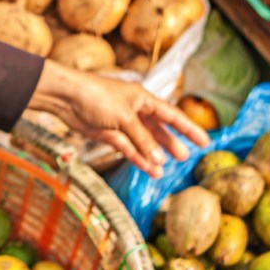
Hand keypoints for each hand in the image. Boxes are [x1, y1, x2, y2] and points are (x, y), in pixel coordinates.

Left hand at [25, 61, 210, 176]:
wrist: (66, 97)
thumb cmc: (96, 97)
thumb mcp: (124, 117)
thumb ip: (142, 139)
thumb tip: (160, 160)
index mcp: (143, 99)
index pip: (172, 115)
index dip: (188, 128)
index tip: (204, 141)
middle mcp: (134, 111)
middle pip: (158, 130)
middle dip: (170, 144)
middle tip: (184, 158)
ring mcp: (121, 124)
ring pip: (142, 142)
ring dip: (152, 156)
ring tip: (163, 172)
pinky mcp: (108, 134)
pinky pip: (127, 148)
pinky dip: (136, 157)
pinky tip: (147, 168)